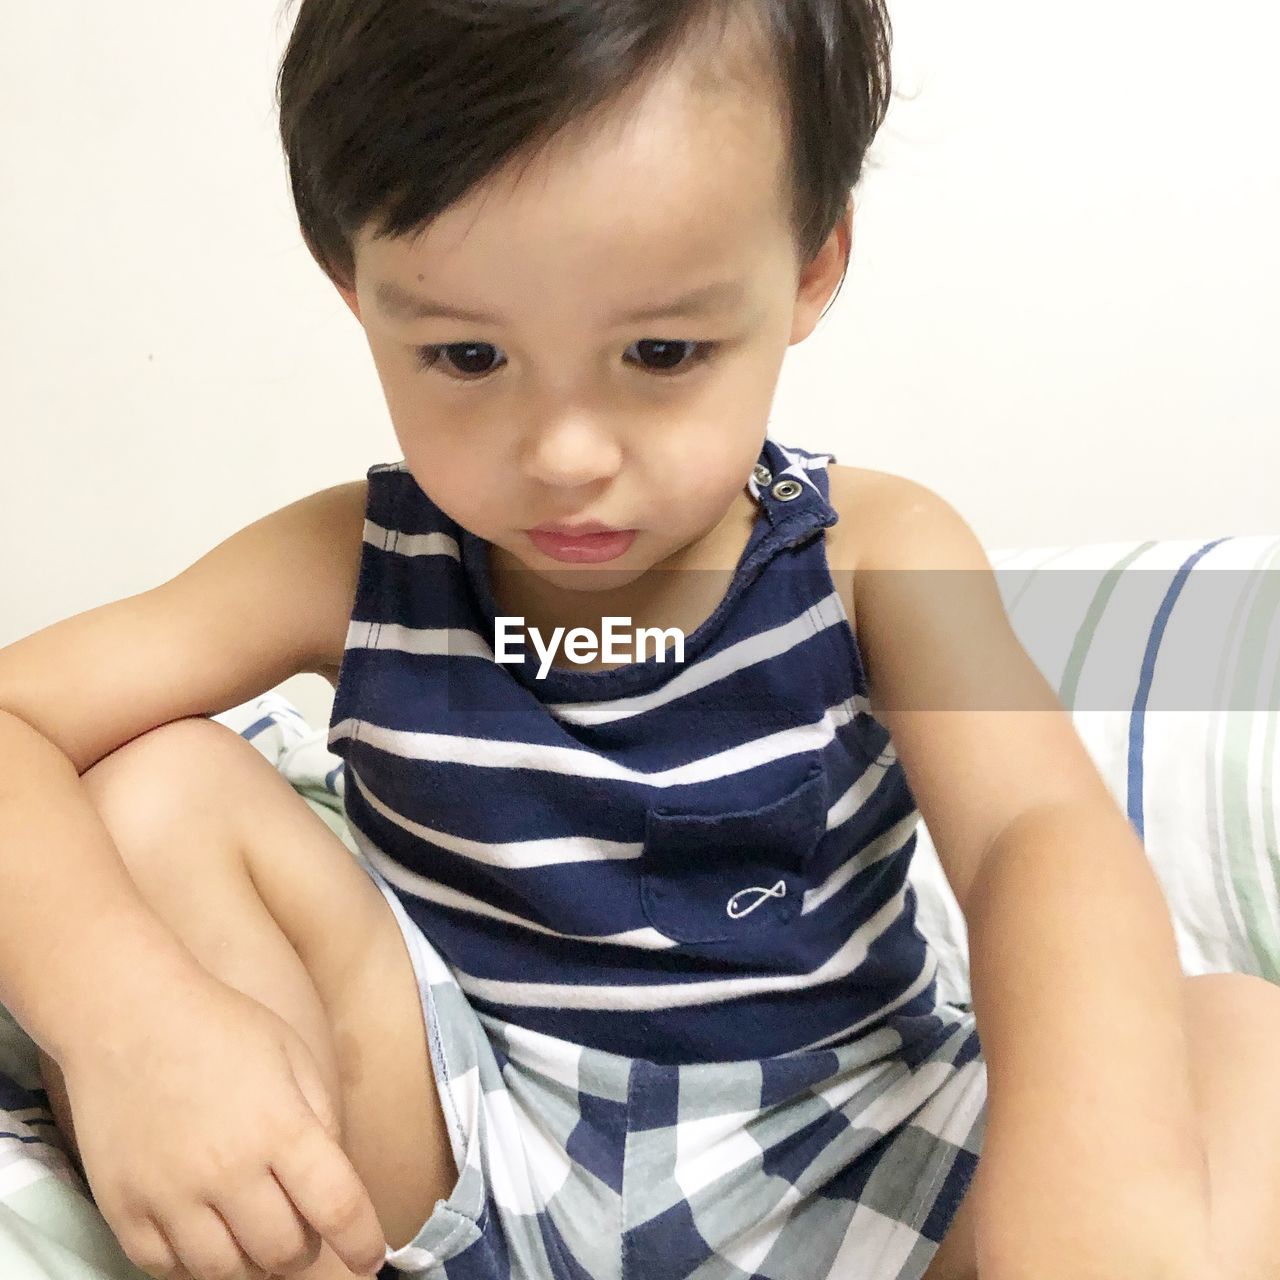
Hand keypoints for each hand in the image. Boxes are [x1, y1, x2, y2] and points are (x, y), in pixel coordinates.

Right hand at [57, 977, 386, 1279]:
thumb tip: (337, 1182)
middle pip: (285, 1252)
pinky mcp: (124, 1210)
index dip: (363, 1242)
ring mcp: (170, 1196)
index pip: (337, 1207)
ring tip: (257, 1228)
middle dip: (306, 1248)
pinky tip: (207, 1231)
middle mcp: (227, 1170)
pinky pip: (168, 1271)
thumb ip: (322, 1120)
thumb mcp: (293, 1055)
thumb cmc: (221, 1028)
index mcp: (279, 1127)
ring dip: (254, 1262)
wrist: (129, 1017)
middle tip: (303, 1224)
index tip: (371, 1257)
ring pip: (228, 1273)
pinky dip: (196, 1263)